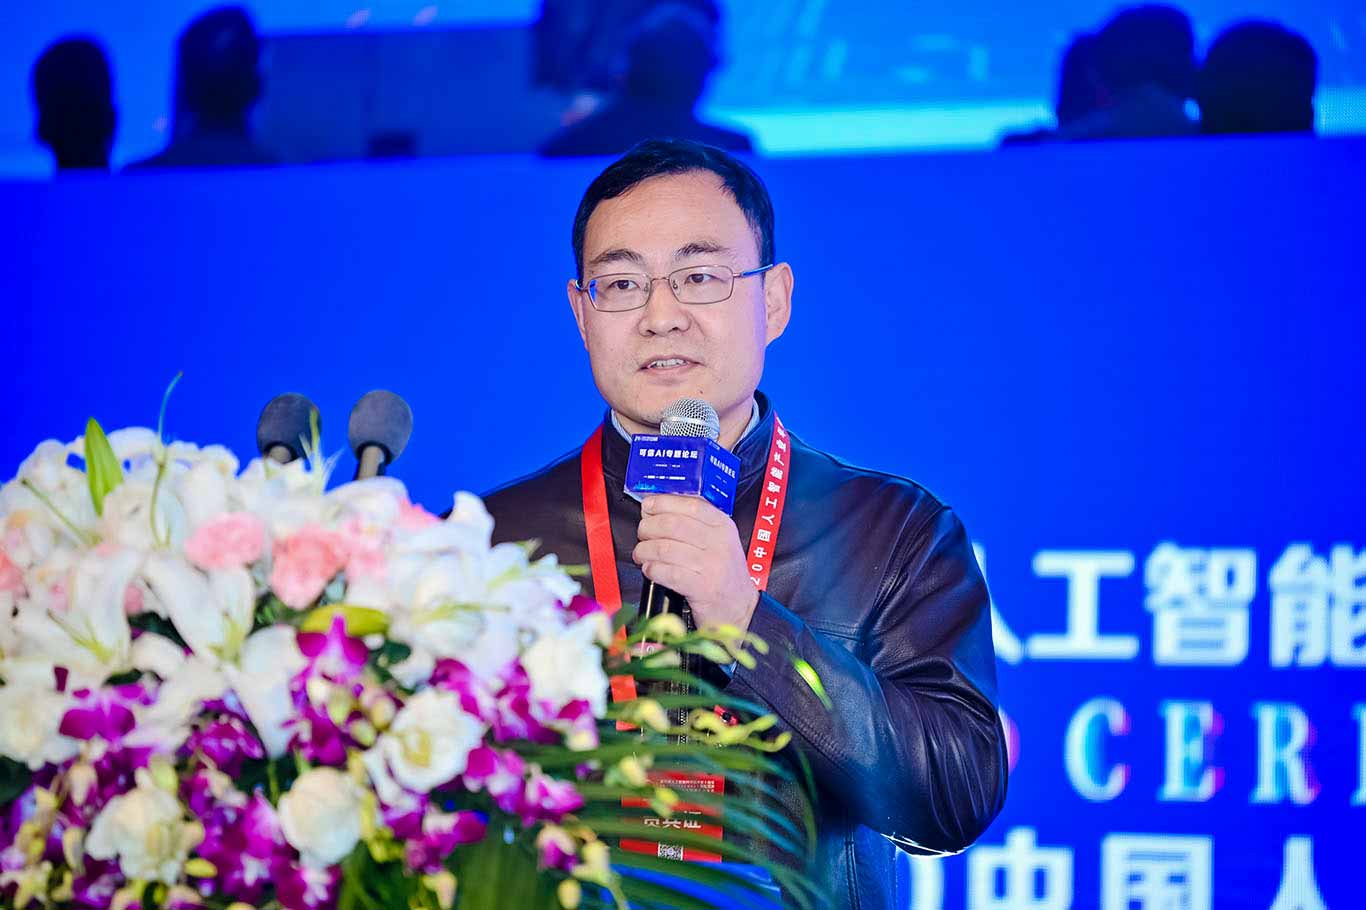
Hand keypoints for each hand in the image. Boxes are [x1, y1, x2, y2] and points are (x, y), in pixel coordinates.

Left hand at [632, 494, 759, 631]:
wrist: (741, 608)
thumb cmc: (724, 574)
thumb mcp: (719, 540)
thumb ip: (694, 522)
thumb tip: (657, 507)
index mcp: (723, 526)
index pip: (690, 505)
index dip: (663, 503)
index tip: (648, 506)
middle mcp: (719, 543)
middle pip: (672, 524)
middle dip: (648, 528)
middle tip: (642, 534)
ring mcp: (712, 566)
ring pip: (665, 548)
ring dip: (645, 550)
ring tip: (642, 555)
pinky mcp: (702, 588)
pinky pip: (667, 573)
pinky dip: (652, 569)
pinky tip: (650, 570)